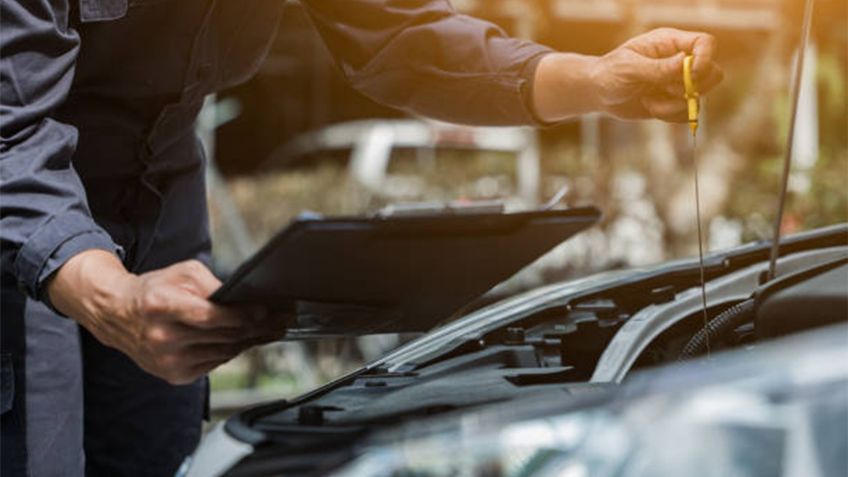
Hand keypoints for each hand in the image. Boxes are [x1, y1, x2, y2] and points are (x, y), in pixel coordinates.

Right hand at [48, 250, 284, 384]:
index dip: (241, 315)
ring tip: (268, 331)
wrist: (118, 316)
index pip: (209, 316)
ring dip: (248, 342)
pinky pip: (213, 364)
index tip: (264, 312)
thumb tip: (244, 301)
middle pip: (221, 337)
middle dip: (255, 328)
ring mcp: (166, 361)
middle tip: (278, 321)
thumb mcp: (182, 274)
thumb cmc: (154, 291)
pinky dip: (230, 352)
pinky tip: (242, 341)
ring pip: (222, 353)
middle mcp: (162, 337)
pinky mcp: (173, 375)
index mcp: (161, 307)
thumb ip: (213, 285)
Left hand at [590, 28, 723, 120]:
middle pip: (713, 72)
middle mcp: (679, 61)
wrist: (598, 93)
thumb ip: (658, 68)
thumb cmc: (609, 73)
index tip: (690, 74)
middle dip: (694, 87)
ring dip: (676, 104)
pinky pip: (688, 113)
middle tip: (668, 90)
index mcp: (670, 43)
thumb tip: (686, 64)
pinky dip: (672, 115)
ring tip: (649, 101)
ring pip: (700, 96)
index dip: (705, 59)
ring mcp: (678, 83)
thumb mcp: (630, 69)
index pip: (705, 43)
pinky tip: (652, 107)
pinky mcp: (674, 102)